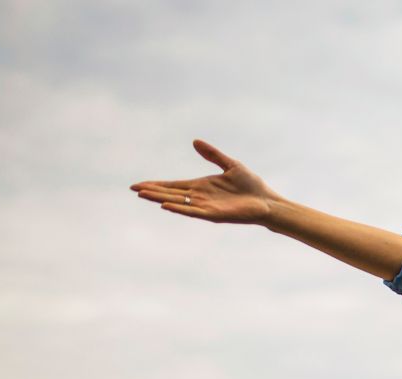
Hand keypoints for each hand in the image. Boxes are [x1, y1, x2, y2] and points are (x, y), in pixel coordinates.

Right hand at [129, 139, 281, 224]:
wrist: (267, 201)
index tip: (139, 185)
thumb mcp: (230, 165)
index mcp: (201, 186)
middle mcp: (200, 197)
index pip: (173, 185)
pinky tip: (166, 205)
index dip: (156, 184)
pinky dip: (179, 208)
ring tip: (143, 195)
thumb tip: (194, 141)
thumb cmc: (251, 185)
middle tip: (134, 189)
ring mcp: (206, 207)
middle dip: (152, 192)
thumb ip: (212, 154)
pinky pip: (193, 212)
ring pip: (178, 203)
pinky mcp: (214, 215)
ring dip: (160, 199)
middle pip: (171, 194)